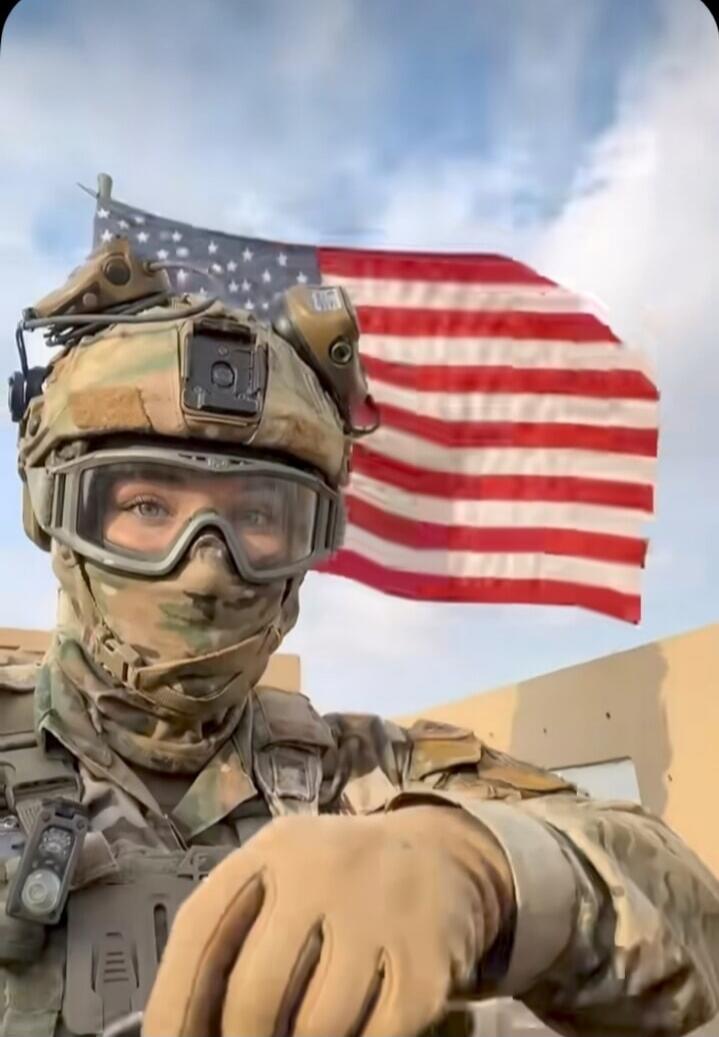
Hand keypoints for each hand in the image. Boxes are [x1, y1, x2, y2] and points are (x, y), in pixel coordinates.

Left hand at [142, 806, 514, 1036]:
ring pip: (316, 1027)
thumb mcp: (280, 878)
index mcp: (273, 849)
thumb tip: (186, 1028)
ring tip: (302, 1032)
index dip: (172, 1006)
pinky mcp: (428, 961)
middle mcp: (324, 870)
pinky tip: (350, 1031)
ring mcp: (381, 913)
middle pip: (256, 994)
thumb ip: (233, 935)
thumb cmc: (337, 880)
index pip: (201, 932)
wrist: (440, 856)